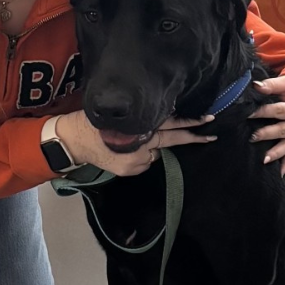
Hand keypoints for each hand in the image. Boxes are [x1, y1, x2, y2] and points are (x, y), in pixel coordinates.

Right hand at [54, 112, 215, 177]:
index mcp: (139, 126)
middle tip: (212, 133)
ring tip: (130, 141)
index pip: (170, 122)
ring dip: (153, 146)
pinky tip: (124, 150)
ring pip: (156, 151)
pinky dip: (141, 155)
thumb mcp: (118, 113)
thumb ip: (140, 118)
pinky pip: (144, 161)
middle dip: (192, 135)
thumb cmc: (93, 121)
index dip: (189, 121)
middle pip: (172, 138)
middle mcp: (141, 144)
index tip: (207, 119)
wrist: (73, 141)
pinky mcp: (131, 170)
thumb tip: (161, 119)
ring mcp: (137, 160)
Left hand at [249, 76, 284, 175]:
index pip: (279, 110)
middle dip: (268, 134)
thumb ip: (271, 85)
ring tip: (264, 159)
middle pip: (283, 130)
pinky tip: (278, 174)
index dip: (264, 111)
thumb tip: (255, 85)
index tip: (249, 113)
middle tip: (252, 137)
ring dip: (276, 153)